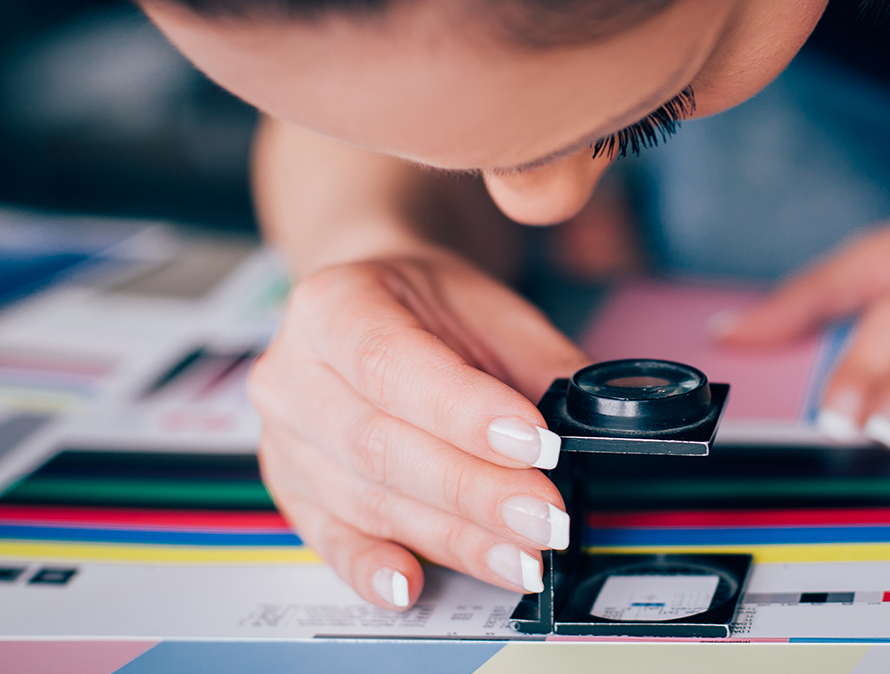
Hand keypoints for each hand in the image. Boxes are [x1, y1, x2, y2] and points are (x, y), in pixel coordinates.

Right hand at [249, 250, 590, 608]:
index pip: (393, 363)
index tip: (537, 444)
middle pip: (381, 444)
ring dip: (453, 537)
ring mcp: (286, 438)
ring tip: (522, 557)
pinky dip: (373, 568)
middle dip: (476, 490)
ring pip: (368, 499)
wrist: (373, 311)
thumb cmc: (430, 310)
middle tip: (546, 518)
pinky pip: (331, 539)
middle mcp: (293, 372)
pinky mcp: (295, 492)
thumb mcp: (493, 311)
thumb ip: (544, 364)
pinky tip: (413, 585)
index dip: (466, 412)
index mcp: (334, 304)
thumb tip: (603, 422)